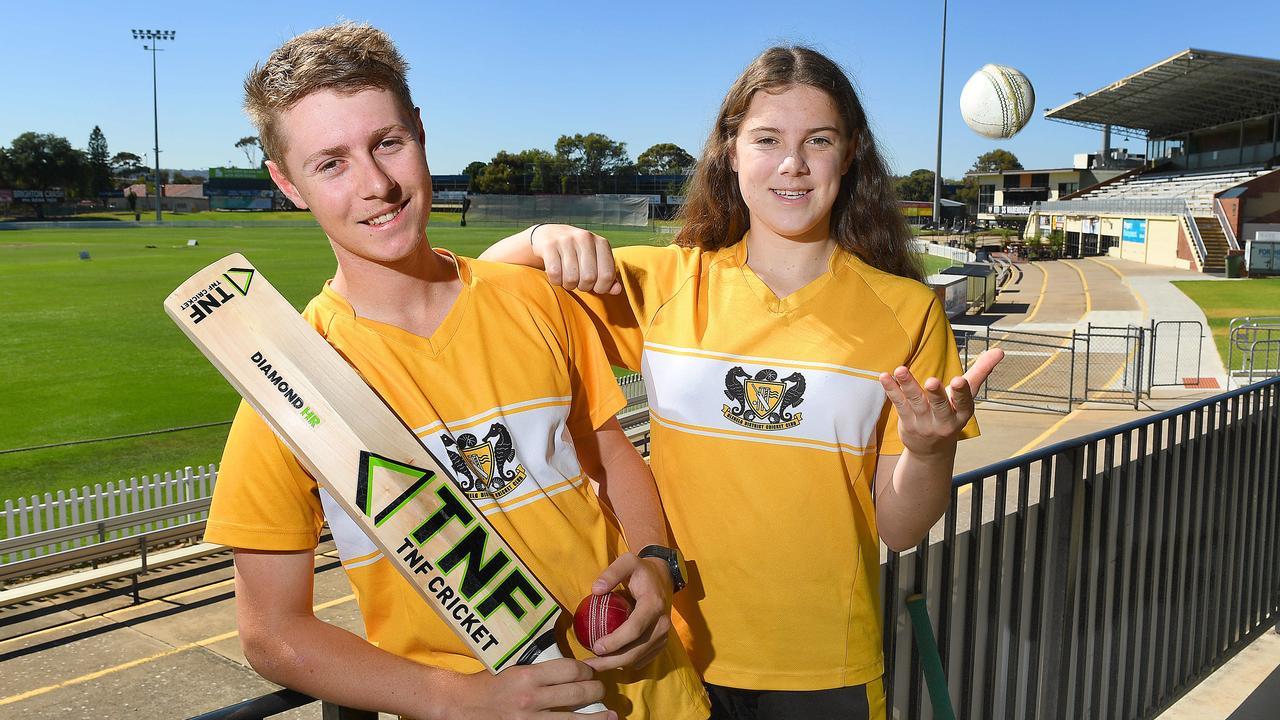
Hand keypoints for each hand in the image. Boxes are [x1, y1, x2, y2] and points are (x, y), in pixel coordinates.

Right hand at [440, 660, 613, 719]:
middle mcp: (532, 699)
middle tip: (600, 691)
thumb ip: (541, 669)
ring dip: (597, 718)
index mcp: (528, 676)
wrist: (461, 705)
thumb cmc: (488, 683)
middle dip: (596, 691)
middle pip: (578, 693)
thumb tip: (572, 668)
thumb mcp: (514, 668)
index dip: (587, 671)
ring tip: (612, 716)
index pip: (571, 670)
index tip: (591, 673)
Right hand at [530, 224, 621, 294]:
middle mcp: (585, 238)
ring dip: (569, 285)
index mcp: (601, 242)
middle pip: (589, 278)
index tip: (595, 287)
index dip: (601, 288)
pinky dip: (556, 281)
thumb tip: (617, 290)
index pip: (607, 275)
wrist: (548, 235)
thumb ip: (607, 277)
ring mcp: (566, 240)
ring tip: (568, 279)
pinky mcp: (549, 245)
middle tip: (579, 283)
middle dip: (583, 287)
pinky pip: (555, 274)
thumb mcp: (596, 261)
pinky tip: (557, 276)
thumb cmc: (577, 254)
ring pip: (571, 278)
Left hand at [580, 553, 671, 671]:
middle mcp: (663, 623)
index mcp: (653, 604)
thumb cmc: (642, 570)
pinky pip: (643, 659)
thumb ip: (611, 573)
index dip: (615, 642)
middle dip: (611, 661)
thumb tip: (595, 590)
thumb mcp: (628, 561)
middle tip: (589, 665)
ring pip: (639, 658)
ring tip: (595, 665)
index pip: (634, 629)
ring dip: (617, 665)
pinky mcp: (662, 643)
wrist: (664, 577)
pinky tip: (610, 660)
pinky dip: (626, 663)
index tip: (595, 648)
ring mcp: (664, 635)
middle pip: (636, 650)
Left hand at [879, 349, 1003, 456]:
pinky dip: (891, 390)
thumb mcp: (967, 396)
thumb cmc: (952, 412)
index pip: (964, 402)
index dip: (962, 392)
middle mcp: (944, 420)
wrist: (932, 449)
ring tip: (900, 370)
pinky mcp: (907, 421)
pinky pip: (899, 404)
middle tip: (931, 381)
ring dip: (908, 385)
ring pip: (915, 402)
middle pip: (939, 405)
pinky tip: (885, 376)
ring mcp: (924, 422)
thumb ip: (981, 372)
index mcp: (962, 412)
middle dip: (936, 393)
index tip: (960, 380)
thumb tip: (1000, 350)